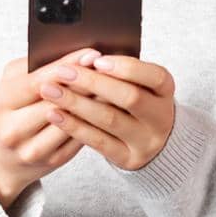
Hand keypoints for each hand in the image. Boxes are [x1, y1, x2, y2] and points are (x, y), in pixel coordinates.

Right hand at [0, 48, 98, 207]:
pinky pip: (80, 138)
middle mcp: (14, 129)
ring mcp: (33, 149)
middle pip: (59, 102)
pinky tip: (108, 108)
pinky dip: (96, 121)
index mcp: (2, 102)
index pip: (39, 81)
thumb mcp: (11, 83)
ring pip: (73, 122)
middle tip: (111, 69)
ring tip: (115, 87)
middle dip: (87, 83)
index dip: (68, 66)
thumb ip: (35, 66)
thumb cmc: (11, 110)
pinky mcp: (52, 161)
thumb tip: (74, 56)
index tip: (92, 54)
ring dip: (96, 103)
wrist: (2, 158)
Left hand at [37, 52, 176, 171]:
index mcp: (165, 91)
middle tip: (63, 72)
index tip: (97, 60)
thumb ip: (119, 72)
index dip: (127, 68)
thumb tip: (83, 58)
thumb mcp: (139, 84)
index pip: (155, 76)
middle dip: (93, 82)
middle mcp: (161, 117)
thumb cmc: (136, 102)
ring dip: (76, 103)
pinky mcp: (128, 158)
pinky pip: (98, 142)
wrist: (152, 143)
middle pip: (130, 98)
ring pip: (110, 119)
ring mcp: (146, 141)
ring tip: (50, 91)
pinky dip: (74, 126)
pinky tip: (55, 114)